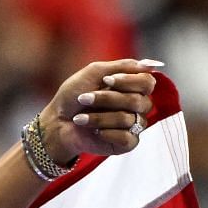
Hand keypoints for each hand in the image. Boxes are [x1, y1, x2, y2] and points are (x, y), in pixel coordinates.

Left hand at [39, 59, 161, 163]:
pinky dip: (108, 133)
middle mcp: (137, 105)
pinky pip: (128, 138)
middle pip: (137, 100)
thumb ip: (123, 66)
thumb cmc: (73, 96)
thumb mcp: (94, 73)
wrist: (56, 122)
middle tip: (83, 99)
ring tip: (79, 117)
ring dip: (99, 117)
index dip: (129, 81)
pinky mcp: (126, 143)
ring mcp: (133, 124)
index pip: (147, 82)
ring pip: (128, 119)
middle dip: (107, 99)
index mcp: (133, 87)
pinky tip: (94, 132)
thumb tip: (152, 64)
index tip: (105, 80)